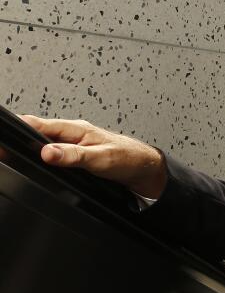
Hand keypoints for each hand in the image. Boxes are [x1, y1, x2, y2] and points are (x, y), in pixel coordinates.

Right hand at [20, 115, 167, 199]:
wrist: (143, 167)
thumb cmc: (127, 158)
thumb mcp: (99, 159)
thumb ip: (73, 156)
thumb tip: (48, 153)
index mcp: (76, 129)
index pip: (40, 125)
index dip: (21, 129)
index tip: (6, 138)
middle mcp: (72, 133)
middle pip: (38, 133)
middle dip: (21, 140)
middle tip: (5, 151)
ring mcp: (73, 143)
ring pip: (45, 143)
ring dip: (32, 148)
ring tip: (15, 154)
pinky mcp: (75, 153)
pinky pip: (54, 152)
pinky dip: (44, 156)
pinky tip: (39, 162)